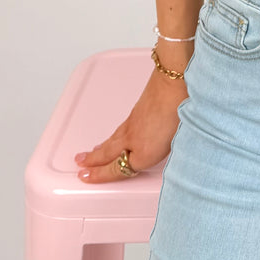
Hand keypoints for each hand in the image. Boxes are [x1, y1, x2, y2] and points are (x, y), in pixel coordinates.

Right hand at [74, 55, 190, 182]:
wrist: (172, 82)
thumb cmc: (179, 111)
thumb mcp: (178, 142)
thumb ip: (166, 153)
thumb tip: (159, 156)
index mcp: (144, 153)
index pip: (117, 169)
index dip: (101, 175)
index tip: (87, 177)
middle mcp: (133, 140)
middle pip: (107, 154)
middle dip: (93, 161)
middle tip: (80, 164)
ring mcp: (132, 124)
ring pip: (111, 141)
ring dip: (98, 149)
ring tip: (90, 154)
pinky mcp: (135, 112)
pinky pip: (118, 130)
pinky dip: (110, 137)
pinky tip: (112, 137)